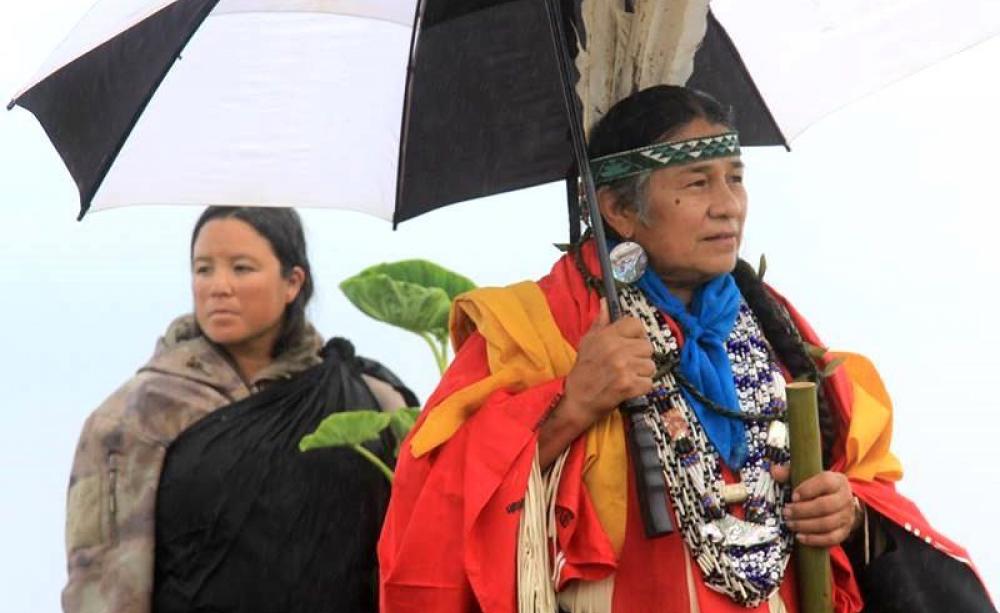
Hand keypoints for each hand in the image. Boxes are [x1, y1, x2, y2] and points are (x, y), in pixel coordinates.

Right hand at [561, 300, 654, 431]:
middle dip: (641, 357)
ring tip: (627, 376)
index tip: (633, 342)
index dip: (638, 334)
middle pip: (647, 346)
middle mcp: (616, 349)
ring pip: (650, 366)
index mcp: (607, 336)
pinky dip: (641, 388)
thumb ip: (600, 322)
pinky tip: (628, 387)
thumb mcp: (587, 342)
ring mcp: (623, 367)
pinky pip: (649, 383)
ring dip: (642, 373)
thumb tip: (605, 303)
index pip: (636, 324)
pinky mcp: (628, 385)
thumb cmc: (583, 372)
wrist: (577, 400)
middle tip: (628, 364)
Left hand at [783, 471, 859, 546]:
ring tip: (790, 524)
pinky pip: (831, 538)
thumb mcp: (806, 476)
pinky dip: (814, 539)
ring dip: (805, 525)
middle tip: (786, 512)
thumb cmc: (817, 488)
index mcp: (837, 480)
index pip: (825, 482)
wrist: (838, 501)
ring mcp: (847, 516)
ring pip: (827, 524)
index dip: (807, 489)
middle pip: (825, 506)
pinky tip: (799, 536)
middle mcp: (845, 498)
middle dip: (802, 511)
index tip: (792, 496)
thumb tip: (774, 471)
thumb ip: (790, 473)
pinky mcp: (844, 531)